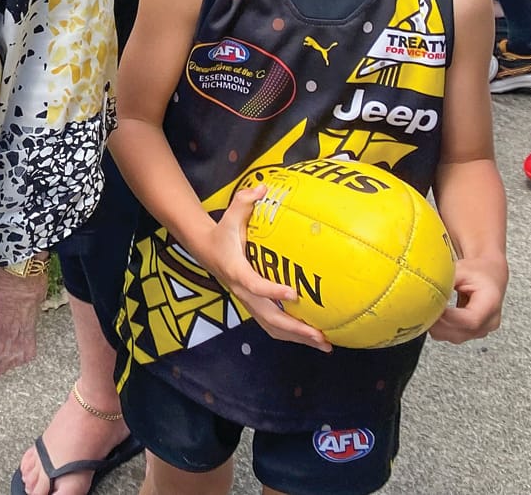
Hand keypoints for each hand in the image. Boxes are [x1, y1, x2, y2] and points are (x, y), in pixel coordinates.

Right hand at [201, 186, 330, 351]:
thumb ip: (244, 201)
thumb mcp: (230, 216)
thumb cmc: (223, 233)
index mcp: (237, 270)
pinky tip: (313, 338)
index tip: (294, 294)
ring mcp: (248, 302)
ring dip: (298, 338)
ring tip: (324, 344)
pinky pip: (273, 326)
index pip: (254, 284)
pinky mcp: (254, 306)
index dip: (272, 291)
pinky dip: (293, 335)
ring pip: (272, 327)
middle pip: (268, 317)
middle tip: (320, 335)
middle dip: (295, 329)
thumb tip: (263, 187)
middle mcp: (243, 291)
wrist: (206, 251)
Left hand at [429, 255, 506, 343]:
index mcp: (490, 303)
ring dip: (438, 326)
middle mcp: (489, 321)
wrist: (489, 276)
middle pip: (460, 332)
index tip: (430, 307)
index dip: (447, 317)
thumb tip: (421, 287)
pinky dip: (441, 328)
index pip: (470, 320)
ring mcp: (482, 330)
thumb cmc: (476, 272)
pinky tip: (434, 314)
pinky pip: (453, 336)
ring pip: (455, 337)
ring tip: (428, 309)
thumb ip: (444, 280)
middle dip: (437, 323)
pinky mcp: (473, 333)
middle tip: (421, 309)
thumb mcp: (461, 269)